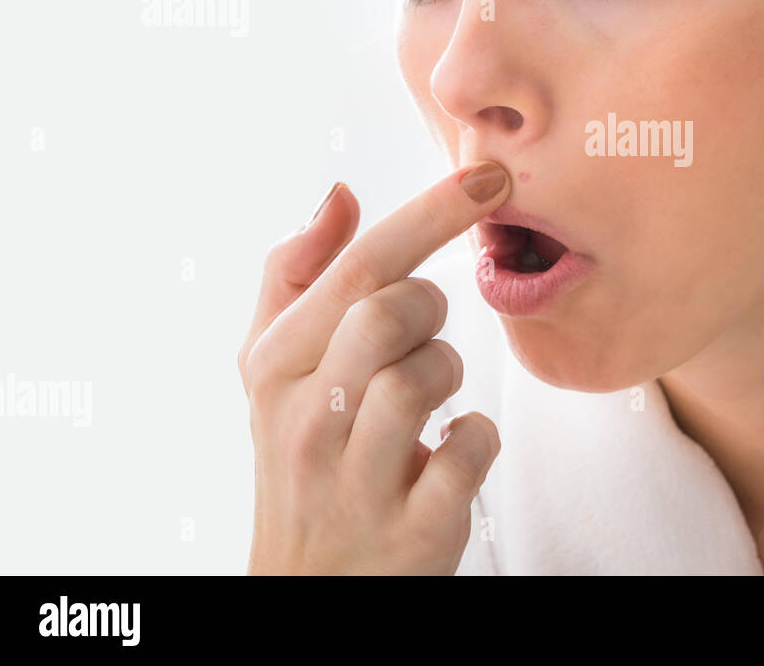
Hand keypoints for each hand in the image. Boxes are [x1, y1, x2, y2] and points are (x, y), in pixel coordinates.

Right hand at [237, 161, 511, 573]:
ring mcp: (355, 480)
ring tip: (426, 402)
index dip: (430, 212)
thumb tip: (340, 193)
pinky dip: (476, 437)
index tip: (489, 174)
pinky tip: (450, 448)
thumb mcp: (275, 370)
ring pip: (424, 376)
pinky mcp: (411, 529)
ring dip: (448, 374)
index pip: (356, 268)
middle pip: (386, 311)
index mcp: (274, 367)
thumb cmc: (305, 455)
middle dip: (429, 305)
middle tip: (422, 333)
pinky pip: (469, 448)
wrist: (310, 589)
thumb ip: (299, 277)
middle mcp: (304, 421)